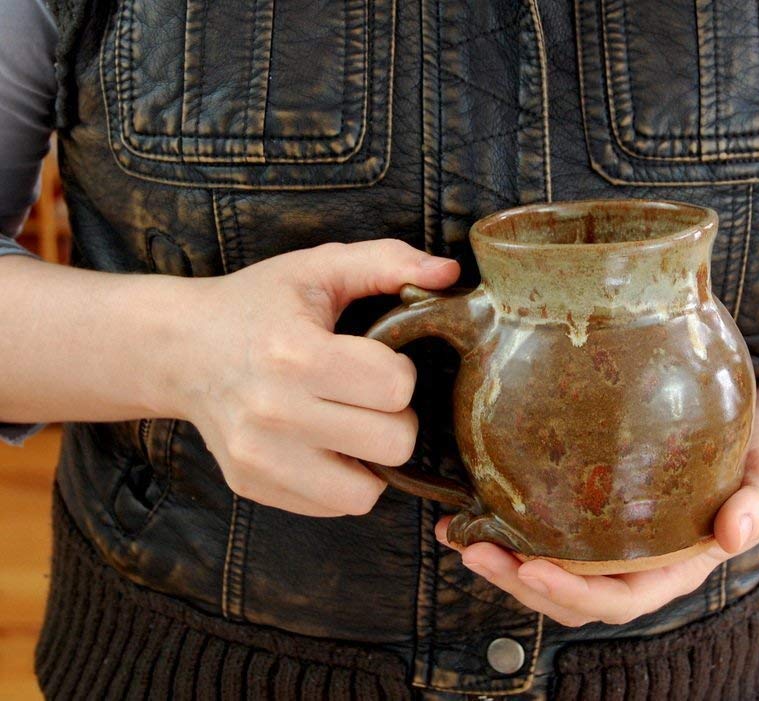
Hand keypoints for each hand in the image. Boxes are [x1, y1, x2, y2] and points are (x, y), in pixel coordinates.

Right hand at [172, 240, 459, 516]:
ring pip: (365, 493)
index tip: (376, 359)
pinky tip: (324, 444)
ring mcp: (257, 457)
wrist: (180, 347)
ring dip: (372, 460)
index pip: (395, 388)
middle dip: (394, 418)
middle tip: (368, 396)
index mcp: (295, 353)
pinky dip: (341, 481)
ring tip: (352, 425)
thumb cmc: (260, 305)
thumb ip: (389, 262)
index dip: (399, 373)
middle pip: (392, 444)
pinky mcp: (251, 485)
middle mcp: (272, 412)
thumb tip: (450, 274)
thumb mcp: (320, 268)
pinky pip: (332, 506)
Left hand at [435, 405, 758, 626]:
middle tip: (473, 551)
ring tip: (458, 537)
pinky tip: (473, 513)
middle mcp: (642, 566)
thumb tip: (736, 534)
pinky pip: (553, 538)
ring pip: (554, 574)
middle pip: (574, 596)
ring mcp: (618, 547)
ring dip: (505, 563)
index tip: (531, 568)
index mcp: (678, 567)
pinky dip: (511, 532)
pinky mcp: (600, 520)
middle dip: (521, 583)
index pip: (621, 599)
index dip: (575, 592)